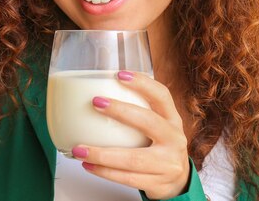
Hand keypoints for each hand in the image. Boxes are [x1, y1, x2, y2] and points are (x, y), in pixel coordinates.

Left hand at [71, 71, 189, 199]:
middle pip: (149, 122)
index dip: (143, 83)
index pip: (162, 96)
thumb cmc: (160, 147)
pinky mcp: (157, 183)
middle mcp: (173, 139)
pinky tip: (89, 165)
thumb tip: (100, 93)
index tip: (119, 74)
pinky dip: (105, 172)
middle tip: (96, 103)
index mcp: (172, 119)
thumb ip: (139, 111)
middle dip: (120, 111)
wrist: (178, 180)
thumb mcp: (159, 126)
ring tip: (80, 149)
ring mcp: (167, 163)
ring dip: (103, 154)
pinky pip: (127, 178)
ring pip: (133, 159)